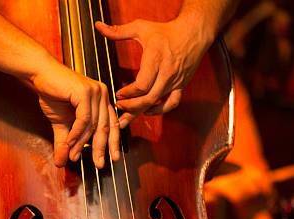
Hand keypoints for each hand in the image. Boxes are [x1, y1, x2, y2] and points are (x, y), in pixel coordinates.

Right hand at [31, 58, 119, 168]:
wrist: (40, 74)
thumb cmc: (52, 93)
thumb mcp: (61, 124)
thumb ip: (65, 142)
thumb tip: (61, 162)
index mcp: (102, 100)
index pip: (112, 124)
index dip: (113, 143)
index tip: (113, 159)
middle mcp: (102, 95)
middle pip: (106, 127)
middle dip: (101, 148)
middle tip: (98, 164)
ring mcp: (95, 92)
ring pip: (94, 125)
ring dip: (82, 143)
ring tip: (74, 156)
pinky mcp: (85, 92)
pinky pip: (84, 119)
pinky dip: (77, 133)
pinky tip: (70, 142)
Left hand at [96, 15, 211, 126]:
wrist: (193, 32)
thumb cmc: (167, 31)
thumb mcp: (141, 27)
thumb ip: (118, 30)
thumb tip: (100, 26)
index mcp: (156, 59)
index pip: (142, 85)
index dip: (128, 93)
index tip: (118, 93)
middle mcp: (167, 72)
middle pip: (148, 98)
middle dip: (131, 106)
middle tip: (119, 107)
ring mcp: (175, 81)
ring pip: (158, 103)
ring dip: (142, 111)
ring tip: (128, 117)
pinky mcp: (181, 85)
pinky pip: (172, 103)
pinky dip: (160, 110)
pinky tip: (148, 111)